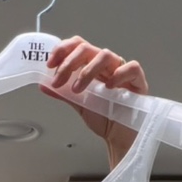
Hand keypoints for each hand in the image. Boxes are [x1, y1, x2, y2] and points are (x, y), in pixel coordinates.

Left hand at [42, 36, 148, 168]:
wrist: (118, 135)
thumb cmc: (104, 116)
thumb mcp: (79, 104)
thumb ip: (63, 94)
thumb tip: (44, 85)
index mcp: (92, 65)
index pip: (77, 46)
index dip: (63, 50)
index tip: (50, 65)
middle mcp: (106, 65)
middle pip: (87, 49)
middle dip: (69, 63)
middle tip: (59, 81)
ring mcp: (122, 70)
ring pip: (105, 55)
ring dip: (88, 71)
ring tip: (78, 89)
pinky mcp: (138, 81)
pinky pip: (131, 68)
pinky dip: (119, 74)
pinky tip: (109, 87)